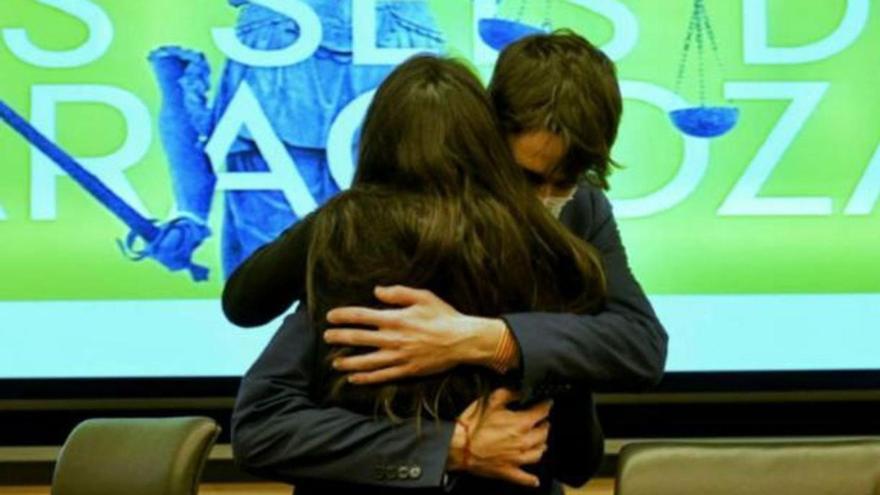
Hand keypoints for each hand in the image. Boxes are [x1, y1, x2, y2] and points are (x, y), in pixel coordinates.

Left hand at [324, 285, 506, 383]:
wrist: (463, 341)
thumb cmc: (444, 316)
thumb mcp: (423, 296)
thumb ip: (398, 293)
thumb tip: (376, 291)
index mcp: (395, 318)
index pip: (360, 316)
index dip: (342, 316)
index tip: (330, 317)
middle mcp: (392, 339)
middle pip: (357, 339)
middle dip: (338, 338)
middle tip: (326, 338)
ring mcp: (398, 357)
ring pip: (365, 361)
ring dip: (347, 362)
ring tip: (334, 362)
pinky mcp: (406, 370)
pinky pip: (381, 376)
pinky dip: (365, 378)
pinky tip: (353, 378)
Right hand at [448, 388, 550, 487]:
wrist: (458, 446)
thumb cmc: (472, 425)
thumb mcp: (491, 400)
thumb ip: (509, 393)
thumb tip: (520, 391)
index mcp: (521, 423)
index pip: (542, 412)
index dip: (546, 405)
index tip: (546, 403)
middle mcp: (524, 442)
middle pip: (544, 433)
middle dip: (544, 424)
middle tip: (542, 420)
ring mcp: (517, 458)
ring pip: (539, 453)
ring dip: (541, 445)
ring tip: (540, 441)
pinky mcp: (508, 471)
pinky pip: (525, 478)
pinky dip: (531, 479)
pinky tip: (534, 479)